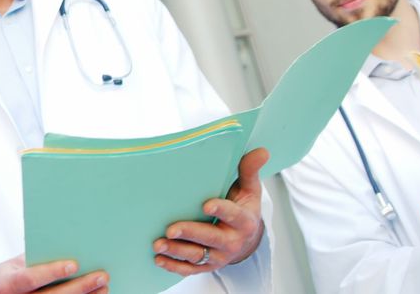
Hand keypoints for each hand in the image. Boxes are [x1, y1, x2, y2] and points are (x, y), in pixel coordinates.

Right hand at [0, 255, 107, 293]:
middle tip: (101, 276)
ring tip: (104, 287)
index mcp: (6, 284)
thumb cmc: (8, 274)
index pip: (30, 279)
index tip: (74, 264)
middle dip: (80, 287)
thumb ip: (36, 257)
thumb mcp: (14, 263)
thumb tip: (69, 243)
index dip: (51, 272)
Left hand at [153, 147, 267, 275]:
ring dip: (177, 251)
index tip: (206, 205)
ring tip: (158, 244)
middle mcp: (232, 241)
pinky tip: (159, 259)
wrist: (245, 238)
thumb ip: (249, 170)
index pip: (233, 215)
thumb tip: (261, 151)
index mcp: (244, 221)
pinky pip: (190, 269)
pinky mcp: (207, 265)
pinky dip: (174, 266)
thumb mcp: (249, 189)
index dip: (221, 210)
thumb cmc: (243, 208)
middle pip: (211, 238)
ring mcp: (218, 256)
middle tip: (171, 229)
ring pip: (197, 255)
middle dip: (190, 234)